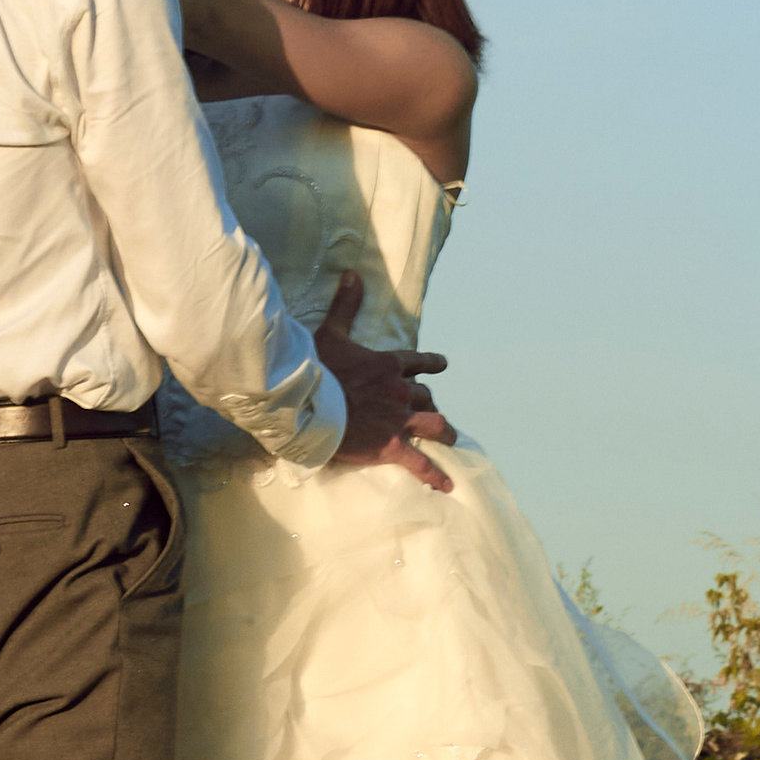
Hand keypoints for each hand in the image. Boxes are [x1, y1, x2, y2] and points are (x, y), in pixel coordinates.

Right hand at [313, 273, 455, 494]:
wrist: (308, 405)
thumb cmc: (317, 369)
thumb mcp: (331, 332)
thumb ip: (346, 305)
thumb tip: (353, 273)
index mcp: (389, 365)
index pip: (420, 362)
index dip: (432, 364)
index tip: (442, 365)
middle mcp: (400, 392)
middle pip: (427, 396)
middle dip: (430, 402)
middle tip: (429, 409)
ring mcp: (399, 420)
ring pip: (435, 425)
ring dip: (444, 431)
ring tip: (450, 439)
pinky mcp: (391, 447)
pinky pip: (420, 463)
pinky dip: (435, 475)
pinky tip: (448, 485)